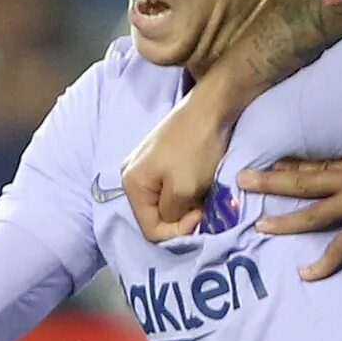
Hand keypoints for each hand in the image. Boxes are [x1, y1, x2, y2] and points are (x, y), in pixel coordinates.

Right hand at [125, 90, 233, 240]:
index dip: (176, 231)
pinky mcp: (160, 158)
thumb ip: (172, 215)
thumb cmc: (196, 149)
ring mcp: (145, 166)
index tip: (199, 215)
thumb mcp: (183, 190)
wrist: (211, 109)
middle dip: (180, 218)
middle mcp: (131, 175)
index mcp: (131, 184)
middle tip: (202, 207)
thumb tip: (172, 220)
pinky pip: (169, 188)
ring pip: (164, 203)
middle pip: (155, 216)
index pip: (150, 229)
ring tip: (202, 195)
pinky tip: (198, 184)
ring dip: (185, 205)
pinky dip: (185, 192)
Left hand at [245, 151, 341, 281]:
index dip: (293, 165)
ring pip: (310, 214)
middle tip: (243, 179)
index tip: (271, 163)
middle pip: (303, 181)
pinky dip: (321, 265)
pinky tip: (305, 274)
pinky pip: (336, 251)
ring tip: (259, 226)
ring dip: (284, 222)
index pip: (319, 165)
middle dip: (271, 181)